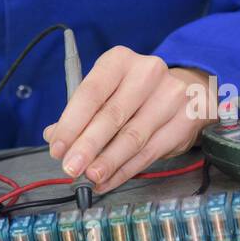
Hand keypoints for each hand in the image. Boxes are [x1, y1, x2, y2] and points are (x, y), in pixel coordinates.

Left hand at [42, 46, 210, 195]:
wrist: (186, 90)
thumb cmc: (135, 92)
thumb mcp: (107, 91)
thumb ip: (81, 112)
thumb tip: (53, 136)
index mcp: (120, 60)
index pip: (91, 92)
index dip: (71, 123)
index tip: (57, 147)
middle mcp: (147, 73)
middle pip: (112, 116)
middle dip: (87, 146)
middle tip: (71, 167)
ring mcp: (170, 96)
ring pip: (133, 138)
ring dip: (107, 162)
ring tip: (90, 177)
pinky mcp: (186, 120)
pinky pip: (150, 153)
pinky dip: (125, 170)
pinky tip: (108, 180)